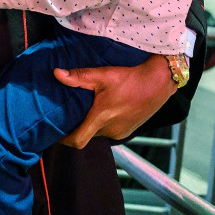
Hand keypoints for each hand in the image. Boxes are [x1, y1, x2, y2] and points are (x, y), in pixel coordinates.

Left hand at [55, 55, 175, 148]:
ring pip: (99, 133)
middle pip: (87, 135)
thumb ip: (79, 77)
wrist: (158, 82)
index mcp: (101, 118)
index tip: (55, 133)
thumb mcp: (103, 75)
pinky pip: (110, 131)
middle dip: (77, 127)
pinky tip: (104, 109)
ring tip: (87, 109)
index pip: (77, 140)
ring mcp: (121, 132)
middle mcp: (111, 130)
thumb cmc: (131, 78)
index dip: (64, 140)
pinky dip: (104, 123)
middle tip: (68, 114)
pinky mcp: (129, 130)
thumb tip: (56, 73)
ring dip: (92, 124)